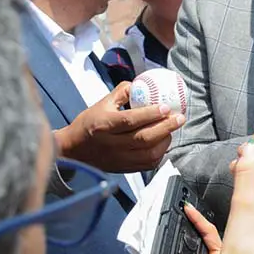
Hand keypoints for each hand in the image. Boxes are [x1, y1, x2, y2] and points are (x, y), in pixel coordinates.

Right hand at [54, 82, 184, 171]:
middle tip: (179, 118)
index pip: (130, 120)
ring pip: (148, 154)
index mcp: (104, 125)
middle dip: (166, 127)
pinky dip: (159, 154)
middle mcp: (112, 144)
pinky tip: (163, 143)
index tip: (166, 107)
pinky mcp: (123, 168)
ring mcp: (118, 159)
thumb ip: (123, 92)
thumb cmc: (89, 124)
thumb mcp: (102, 103)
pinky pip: (147, 164)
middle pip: (144, 138)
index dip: (150, 114)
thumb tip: (143, 84)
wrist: (73, 150)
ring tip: (172, 129)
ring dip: (165, 141)